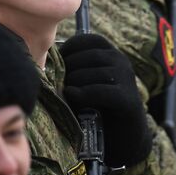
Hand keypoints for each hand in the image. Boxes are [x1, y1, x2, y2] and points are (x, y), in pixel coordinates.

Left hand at [59, 34, 151, 167]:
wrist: (124, 134)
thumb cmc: (99, 105)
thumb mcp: (88, 82)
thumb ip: (75, 69)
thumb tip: (48, 63)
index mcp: (112, 54)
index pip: (90, 40)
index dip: (71, 47)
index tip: (58, 60)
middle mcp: (122, 62)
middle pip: (90, 56)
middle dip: (69, 66)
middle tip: (58, 80)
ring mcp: (127, 80)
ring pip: (94, 72)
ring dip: (74, 81)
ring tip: (64, 90)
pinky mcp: (127, 99)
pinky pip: (101, 91)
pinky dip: (83, 93)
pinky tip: (72, 95)